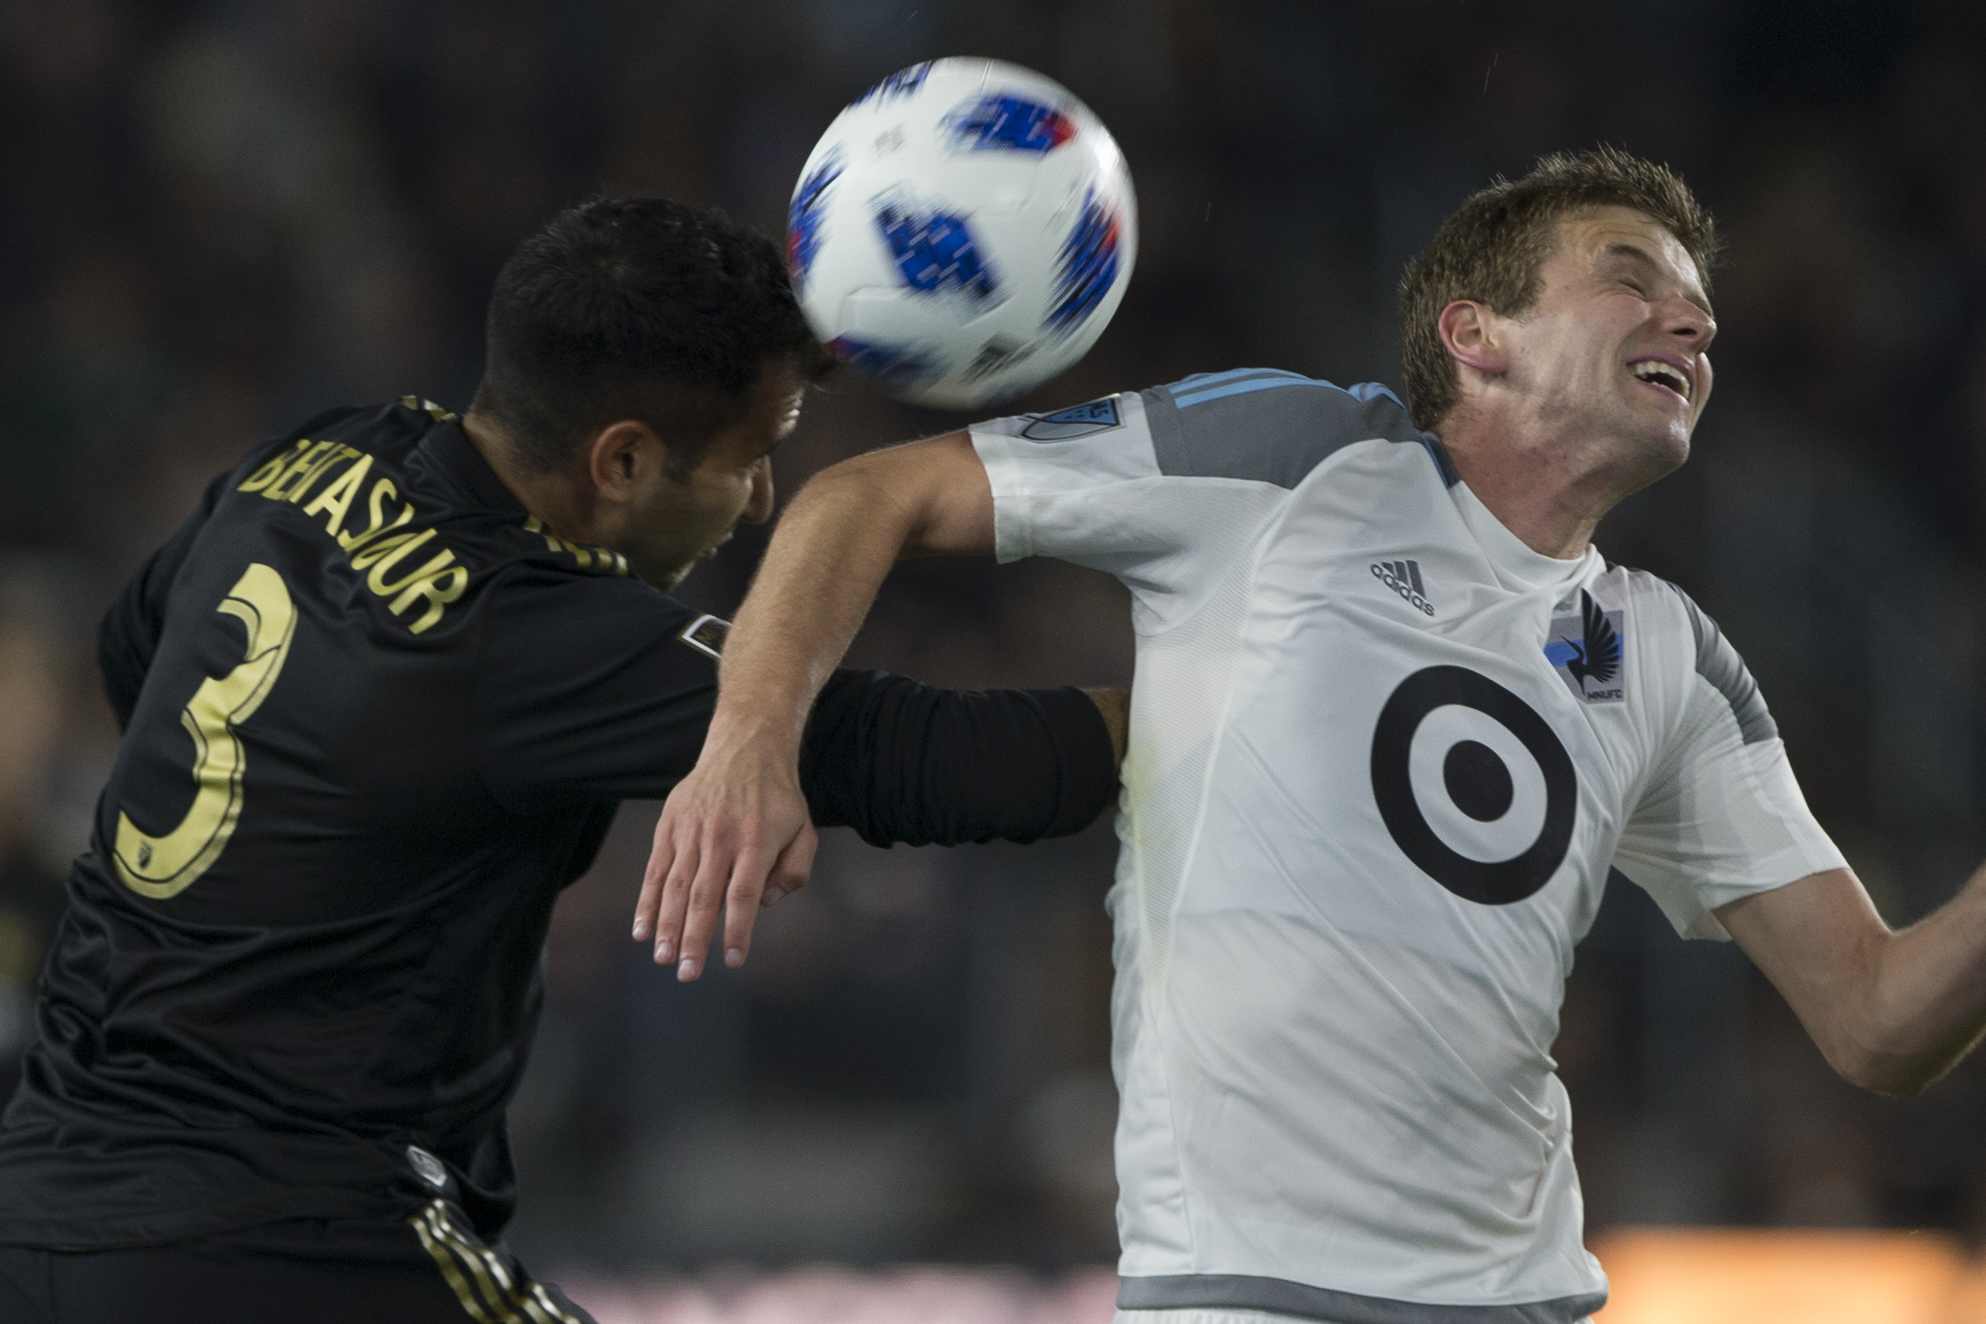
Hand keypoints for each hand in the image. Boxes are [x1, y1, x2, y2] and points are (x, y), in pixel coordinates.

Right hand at [634, 735, 816, 980]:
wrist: (745, 748)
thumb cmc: (778, 799)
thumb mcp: (804, 830)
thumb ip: (793, 872)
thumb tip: (762, 903)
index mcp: (756, 840)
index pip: (743, 894)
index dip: (736, 930)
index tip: (732, 961)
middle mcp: (720, 836)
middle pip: (704, 895)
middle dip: (693, 938)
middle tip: (688, 974)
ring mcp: (691, 830)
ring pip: (675, 885)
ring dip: (666, 925)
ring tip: (663, 958)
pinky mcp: (670, 825)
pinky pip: (655, 868)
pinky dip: (646, 901)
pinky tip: (641, 930)